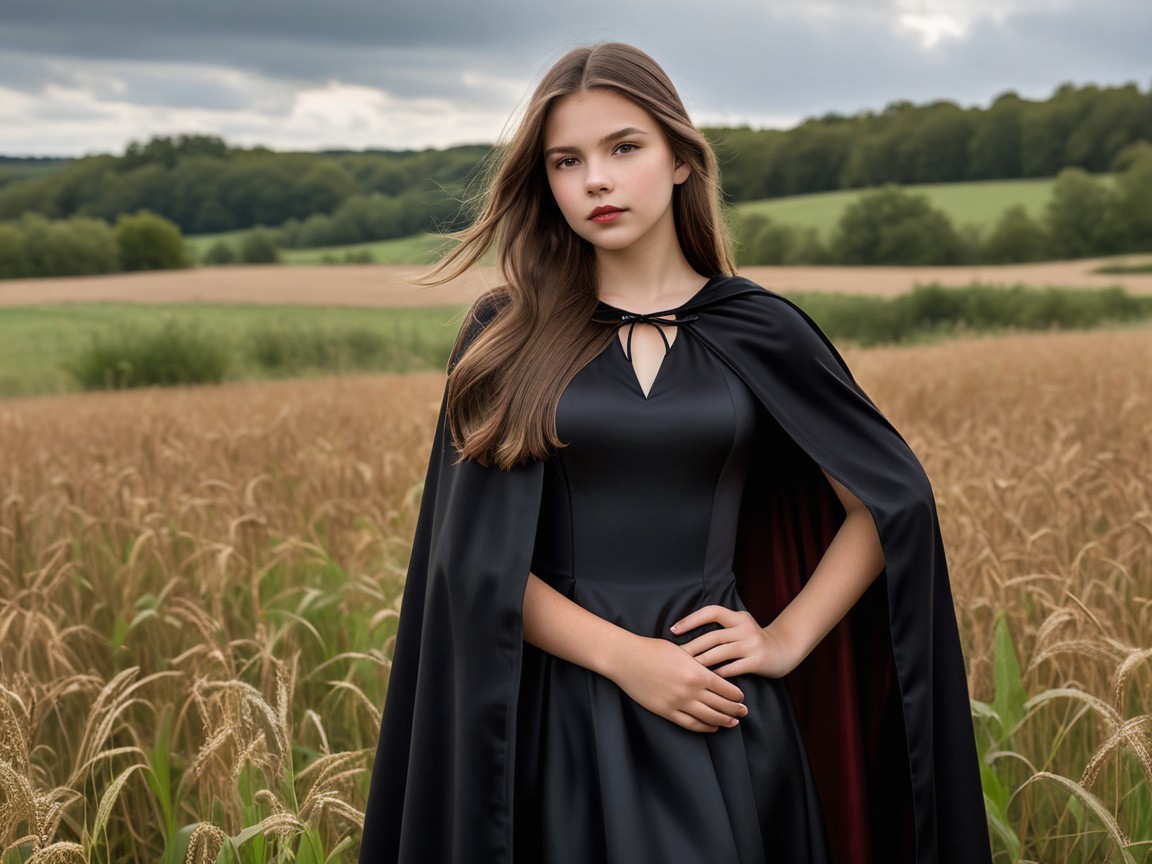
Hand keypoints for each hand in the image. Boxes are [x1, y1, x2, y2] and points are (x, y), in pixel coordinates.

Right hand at [608, 635, 747, 733]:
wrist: (627, 659)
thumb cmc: (653, 649)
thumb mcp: (682, 652)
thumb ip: (698, 664)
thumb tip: (713, 673)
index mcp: (696, 672)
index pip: (725, 688)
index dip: (736, 696)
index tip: (742, 698)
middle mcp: (690, 690)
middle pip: (721, 705)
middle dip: (735, 710)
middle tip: (744, 712)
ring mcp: (678, 703)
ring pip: (708, 717)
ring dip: (723, 721)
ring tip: (732, 723)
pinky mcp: (666, 711)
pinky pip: (690, 724)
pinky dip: (704, 727)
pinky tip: (712, 727)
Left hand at [672, 605, 798, 678]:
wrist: (783, 651)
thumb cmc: (753, 640)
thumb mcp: (740, 625)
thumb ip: (721, 626)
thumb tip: (686, 632)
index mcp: (737, 617)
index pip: (711, 612)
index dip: (691, 619)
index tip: (674, 630)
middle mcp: (745, 627)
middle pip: (712, 636)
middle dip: (691, 647)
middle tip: (675, 656)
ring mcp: (751, 644)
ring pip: (720, 653)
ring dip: (701, 661)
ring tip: (686, 669)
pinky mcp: (757, 661)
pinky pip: (732, 668)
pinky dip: (718, 673)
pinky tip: (707, 679)